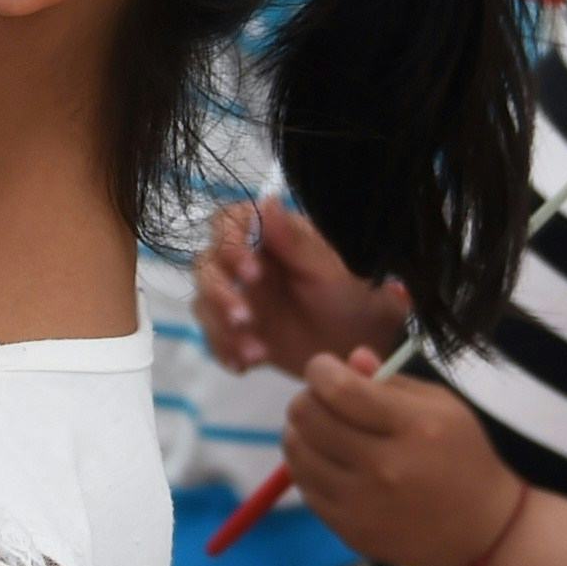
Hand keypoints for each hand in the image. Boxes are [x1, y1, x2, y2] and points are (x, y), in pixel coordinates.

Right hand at [194, 197, 407, 373]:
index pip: (227, 224)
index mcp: (267, 236)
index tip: (250, 272)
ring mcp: (237, 297)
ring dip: (221, 328)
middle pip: (207, 266)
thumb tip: (267, 200)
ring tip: (256, 352)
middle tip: (246, 318)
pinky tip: (245, 365)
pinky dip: (225, 351)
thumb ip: (295, 241)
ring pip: (204, 305)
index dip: (229, 244)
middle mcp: (244, 263)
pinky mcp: (236, 331)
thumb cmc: (352, 298)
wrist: (362, 346)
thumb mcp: (328, 271)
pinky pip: (214, 339)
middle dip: (219, 293)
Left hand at [275, 353, 520, 565]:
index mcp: (414, 428)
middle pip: (309, 418)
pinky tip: (330, 460)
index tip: (323, 367)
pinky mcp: (351, 531)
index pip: (339, 390)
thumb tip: (348, 360)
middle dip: (308, 397)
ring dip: (301, 431)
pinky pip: (305, 487)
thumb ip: (392, 382)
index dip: (320, 370)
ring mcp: (365, 505)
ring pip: (297, 452)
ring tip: (322, 427)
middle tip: (322, 398)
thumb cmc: (465, 458)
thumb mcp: (444, 408)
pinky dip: (309, 466)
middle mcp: (386, 468)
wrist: (487, 534)